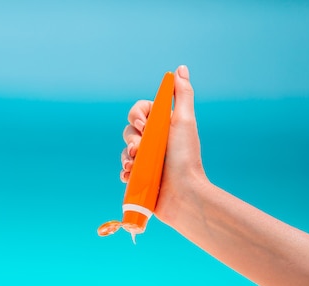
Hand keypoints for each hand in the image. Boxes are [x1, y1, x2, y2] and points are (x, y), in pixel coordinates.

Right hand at [121, 65, 207, 225]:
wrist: (183, 194)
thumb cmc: (185, 157)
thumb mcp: (185, 121)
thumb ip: (182, 94)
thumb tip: (181, 69)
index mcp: (164, 126)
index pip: (140, 110)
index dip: (137, 115)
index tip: (144, 124)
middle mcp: (155, 142)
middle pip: (129, 131)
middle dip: (131, 139)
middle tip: (139, 149)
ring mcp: (146, 161)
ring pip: (124, 151)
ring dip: (126, 157)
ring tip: (134, 167)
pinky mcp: (140, 178)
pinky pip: (123, 170)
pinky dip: (125, 173)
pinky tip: (130, 177)